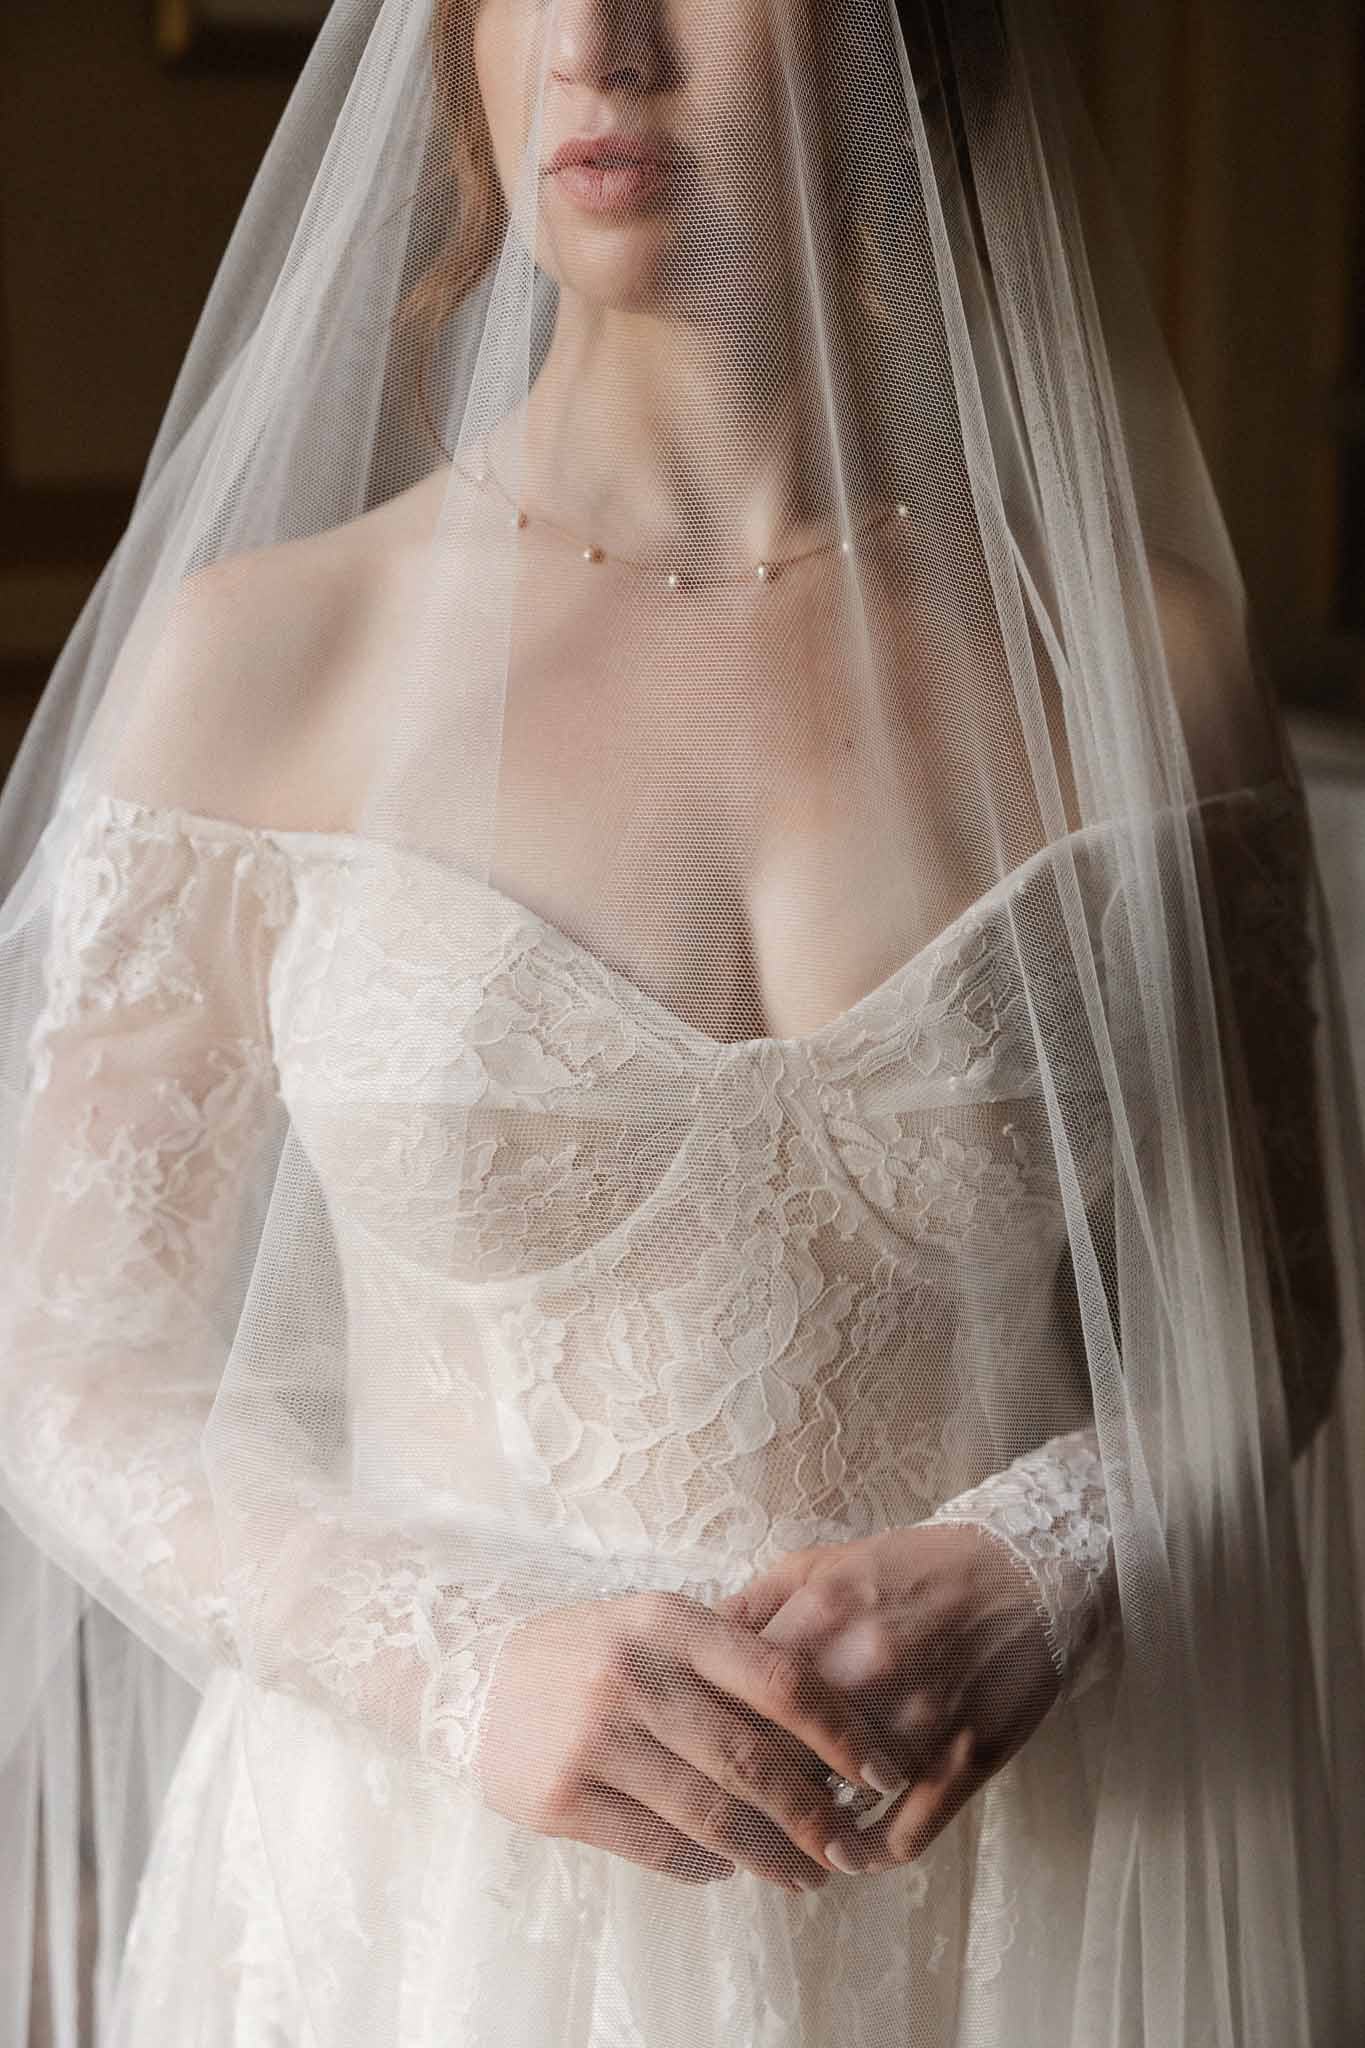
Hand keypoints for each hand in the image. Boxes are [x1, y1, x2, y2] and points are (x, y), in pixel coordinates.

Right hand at [476, 1587, 921, 1893]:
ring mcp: (595, 1738)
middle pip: (754, 1758)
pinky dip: (705, 1864)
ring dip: (772, 1854)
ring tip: (807, 1874)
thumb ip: (732, 1662)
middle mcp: (635, 1674)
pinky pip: (658, 1845)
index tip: (884, 1769)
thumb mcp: (657, 1625)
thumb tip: (830, 1731)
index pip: (781, 1678)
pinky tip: (727, 1868)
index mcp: (670, 1621)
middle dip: (819, 1813)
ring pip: (712, 1814)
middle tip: (856, 1846)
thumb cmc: (592, 1650)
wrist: (471, 1674)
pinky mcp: (562, 1796)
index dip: (842, 1731)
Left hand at [715, 1521, 1060, 1873]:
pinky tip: (847, 1855)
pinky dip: (868, 1854)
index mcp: (820, 1616)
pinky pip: (904, 1834)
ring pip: (836, 1807)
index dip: (710, 1739)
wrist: (1025, 1569)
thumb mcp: (820, 1564)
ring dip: (804, 1832)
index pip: (736, 1700)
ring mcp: (918, 1719)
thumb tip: (689, 1648)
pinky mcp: (965, 1759)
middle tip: (731, 1818)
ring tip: (782, 1845)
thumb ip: (753, 1606)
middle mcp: (864, 1668)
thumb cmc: (911, 1569)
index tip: (696, 1764)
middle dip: (750, 1795)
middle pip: (778, 1759)